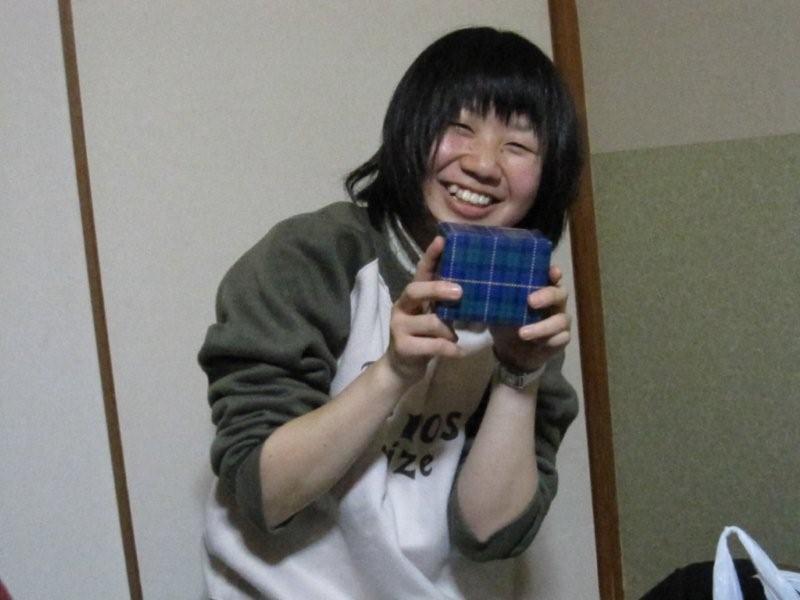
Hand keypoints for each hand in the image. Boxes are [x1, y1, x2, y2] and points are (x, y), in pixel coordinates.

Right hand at [383, 236, 464, 383]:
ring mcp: (399, 327)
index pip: (420, 271)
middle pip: (416, 290)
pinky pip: (435, 345)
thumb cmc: (423, 338)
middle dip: (438, 289)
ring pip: (432, 322)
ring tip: (454, 337)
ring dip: (449, 331)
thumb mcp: (432, 317)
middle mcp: (401, 307)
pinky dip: (450, 349)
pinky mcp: (403, 347)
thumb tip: (474, 291)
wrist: (402, 368)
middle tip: (460, 293)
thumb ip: (444, 304)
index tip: (442, 239)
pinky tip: (457, 352)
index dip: (430, 256)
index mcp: (411, 297)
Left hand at [491, 264, 571, 372]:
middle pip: (560, 294)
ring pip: (561, 320)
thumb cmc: (507, 324)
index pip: (551, 276)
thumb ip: (497, 299)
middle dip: (547, 296)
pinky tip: (536, 343)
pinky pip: (562, 338)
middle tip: (530, 301)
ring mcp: (561, 320)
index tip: (552, 272)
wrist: (512, 352)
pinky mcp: (562, 338)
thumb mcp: (499, 310)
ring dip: (542, 326)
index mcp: (541, 290)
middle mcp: (555, 302)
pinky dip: (548, 340)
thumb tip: (483, 286)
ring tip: (522, 333)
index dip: (554, 273)